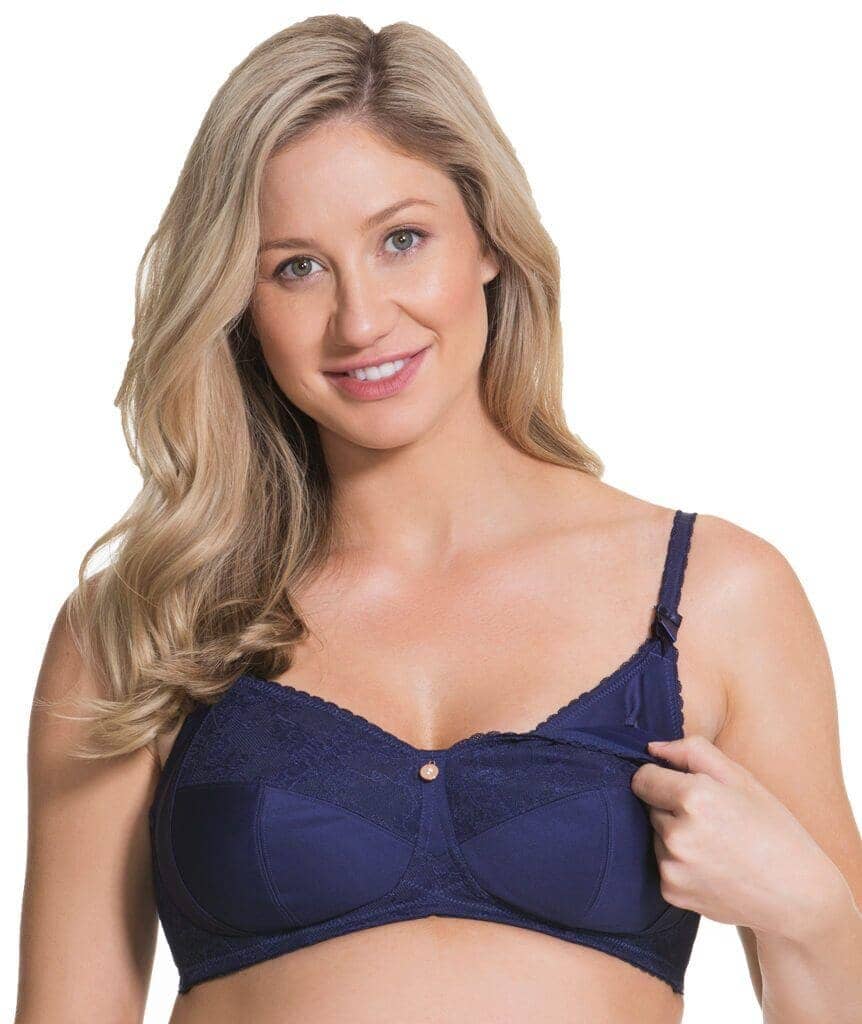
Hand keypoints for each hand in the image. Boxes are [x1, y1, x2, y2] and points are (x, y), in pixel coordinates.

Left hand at [630, 734, 845, 941]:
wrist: (797, 896)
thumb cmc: (773, 830)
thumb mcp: (741, 778)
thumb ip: (692, 752)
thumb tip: (652, 748)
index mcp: (694, 798)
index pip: (642, 777)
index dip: (661, 777)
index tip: (683, 785)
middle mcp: (677, 835)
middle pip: (648, 806)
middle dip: (670, 807)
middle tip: (712, 819)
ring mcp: (672, 866)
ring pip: (655, 835)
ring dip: (674, 835)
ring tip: (715, 844)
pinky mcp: (671, 891)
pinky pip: (662, 863)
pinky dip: (679, 862)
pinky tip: (711, 866)